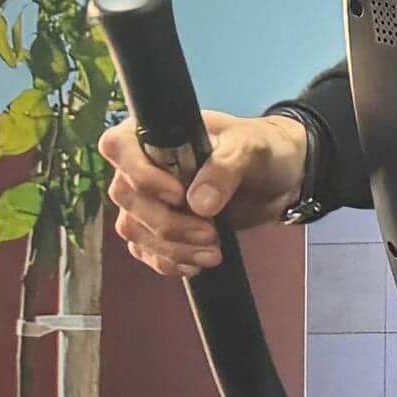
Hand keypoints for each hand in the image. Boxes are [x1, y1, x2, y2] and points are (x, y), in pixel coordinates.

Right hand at [99, 109, 303, 278]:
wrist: (277, 181)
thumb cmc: (260, 149)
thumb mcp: (250, 148)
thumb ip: (226, 167)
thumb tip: (198, 204)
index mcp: (155, 132)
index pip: (118, 147)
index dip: (140, 175)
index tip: (178, 195)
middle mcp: (142, 165)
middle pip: (127, 197)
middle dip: (168, 223)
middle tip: (210, 233)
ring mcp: (148, 199)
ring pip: (134, 229)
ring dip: (171, 248)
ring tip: (212, 253)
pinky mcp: (158, 228)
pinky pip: (146, 250)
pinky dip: (170, 262)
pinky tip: (198, 263)